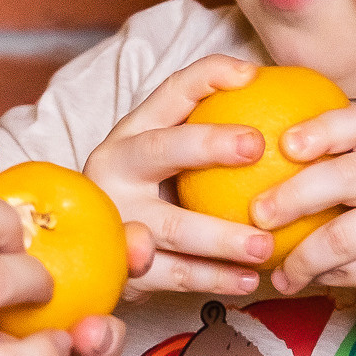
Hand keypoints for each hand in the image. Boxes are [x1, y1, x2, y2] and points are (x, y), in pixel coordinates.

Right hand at [79, 52, 279, 300]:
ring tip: (266, 244)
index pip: (169, 93)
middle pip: (161, 150)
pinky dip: (215, 278)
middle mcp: (114, 169)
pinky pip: (175, 275)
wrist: (88, 250)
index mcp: (130, 134)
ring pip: (173, 226)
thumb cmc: (151, 193)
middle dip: (207, 144)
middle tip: (257, 145)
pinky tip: (249, 280)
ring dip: (223, 237)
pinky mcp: (119, 266)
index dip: (207, 77)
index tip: (251, 76)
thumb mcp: (166, 155)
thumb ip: (208, 129)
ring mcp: (115, 218)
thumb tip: (267, 89)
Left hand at [259, 105, 355, 307]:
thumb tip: (247, 154)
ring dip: (299, 256)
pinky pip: (350, 271)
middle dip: (294, 196)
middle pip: (347, 179)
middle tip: (258, 214)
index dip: (323, 130)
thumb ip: (332, 159)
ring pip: (341, 237)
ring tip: (277, 269)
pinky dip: (318, 277)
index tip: (285, 144)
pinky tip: (298, 280)